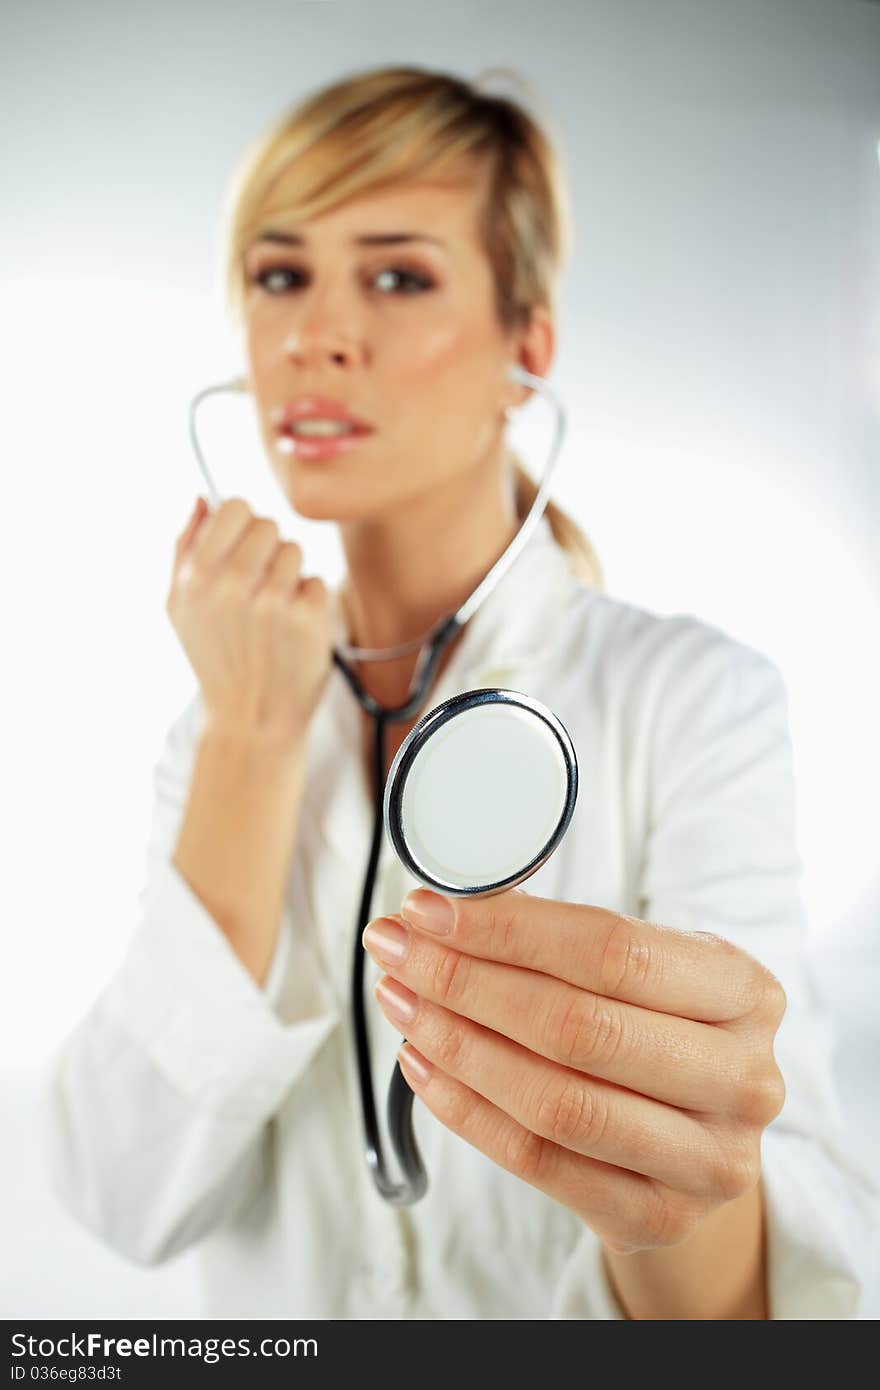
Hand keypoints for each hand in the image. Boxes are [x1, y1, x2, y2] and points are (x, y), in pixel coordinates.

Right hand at [166, 497, 332, 748]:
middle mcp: (231, 586)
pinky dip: (308, 602)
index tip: (243, 550)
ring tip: (274, 610)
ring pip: (294, 550)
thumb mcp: (180, 608)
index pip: (234, 507)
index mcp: (196, 577)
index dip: (243, 525)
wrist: (250, 719)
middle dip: (267, 550)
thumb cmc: (216, 659)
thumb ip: (185, 548)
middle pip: (268, 524)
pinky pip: (315, 582)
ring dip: (289, 575)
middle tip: (260, 587)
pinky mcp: (306, 619)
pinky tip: (292, 629)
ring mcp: (271, 602)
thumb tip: (201, 497)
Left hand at [362, 889, 785, 1254]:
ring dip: (458, 1045)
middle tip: (398, 952)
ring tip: (402, 1002)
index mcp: (745, 991)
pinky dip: (466, 1109)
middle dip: (466, 982)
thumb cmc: (658, 1030)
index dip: (509, 930)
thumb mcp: (645, 970)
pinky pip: (538, 1161)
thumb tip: (444, 909)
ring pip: (555, 1101)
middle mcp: (743, 1077)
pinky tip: (423, 1064)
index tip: (429, 910)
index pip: (612, 950)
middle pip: (578, 1027)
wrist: (701, 1142)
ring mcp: (707, 1159)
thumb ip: (561, 936)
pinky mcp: (657, 1216)